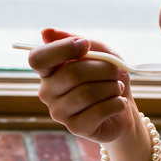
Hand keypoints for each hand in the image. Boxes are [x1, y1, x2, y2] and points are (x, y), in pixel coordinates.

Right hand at [29, 28, 138, 142]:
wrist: (121, 105)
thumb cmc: (106, 76)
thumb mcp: (97, 51)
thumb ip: (74, 39)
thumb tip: (45, 32)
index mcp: (49, 71)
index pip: (38, 59)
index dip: (62, 49)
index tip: (85, 45)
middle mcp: (48, 92)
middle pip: (71, 74)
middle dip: (103, 69)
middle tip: (117, 72)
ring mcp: (59, 112)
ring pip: (86, 93)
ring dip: (111, 87)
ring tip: (117, 88)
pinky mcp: (75, 128)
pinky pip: (98, 111)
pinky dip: (116, 103)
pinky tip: (119, 103)